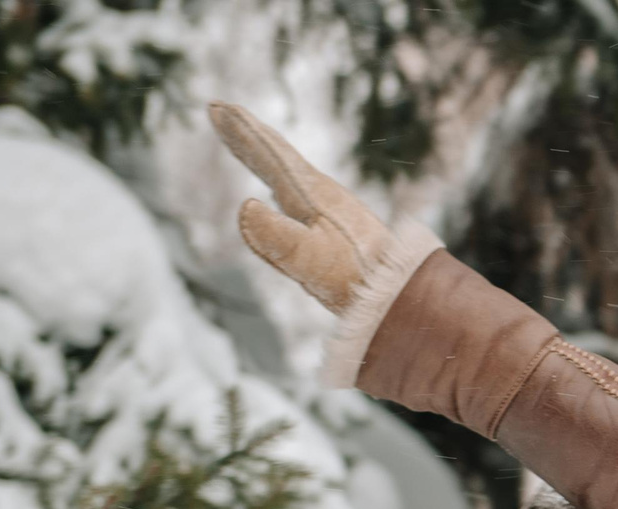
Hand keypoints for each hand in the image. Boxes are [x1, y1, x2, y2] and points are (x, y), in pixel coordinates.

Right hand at [209, 103, 393, 312]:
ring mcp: (329, 212)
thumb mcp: (312, 262)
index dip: (241, 131)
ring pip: (287, 175)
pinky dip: (282, 185)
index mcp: (310, 195)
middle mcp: (320, 195)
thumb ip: (279, 238)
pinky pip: (298, 198)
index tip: (215, 106)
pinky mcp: (336, 231)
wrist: (402, 293)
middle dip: (246, 135)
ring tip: (245, 142)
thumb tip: (244, 206)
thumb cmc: (357, 280)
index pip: (270, 155)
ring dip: (262, 155)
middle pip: (276, 157)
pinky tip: (281, 195)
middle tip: (220, 110)